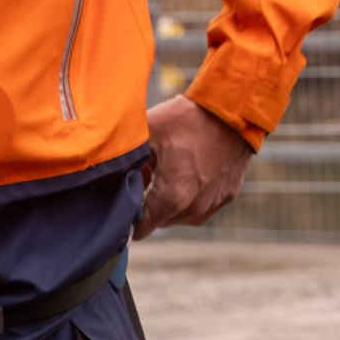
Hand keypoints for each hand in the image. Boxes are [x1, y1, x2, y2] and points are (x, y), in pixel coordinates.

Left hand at [136, 95, 253, 237]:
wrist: (234, 110)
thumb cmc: (188, 119)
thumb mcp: (147, 132)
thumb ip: (124, 158)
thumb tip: (105, 174)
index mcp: (171, 197)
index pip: (140, 229)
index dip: (128, 217)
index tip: (125, 197)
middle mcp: (193, 209)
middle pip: (159, 222)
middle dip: (149, 205)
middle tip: (145, 176)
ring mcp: (212, 204)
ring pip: (179, 216)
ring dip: (170, 202)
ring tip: (168, 171)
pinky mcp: (227, 196)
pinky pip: (201, 207)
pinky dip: (191, 196)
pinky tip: (189, 170)